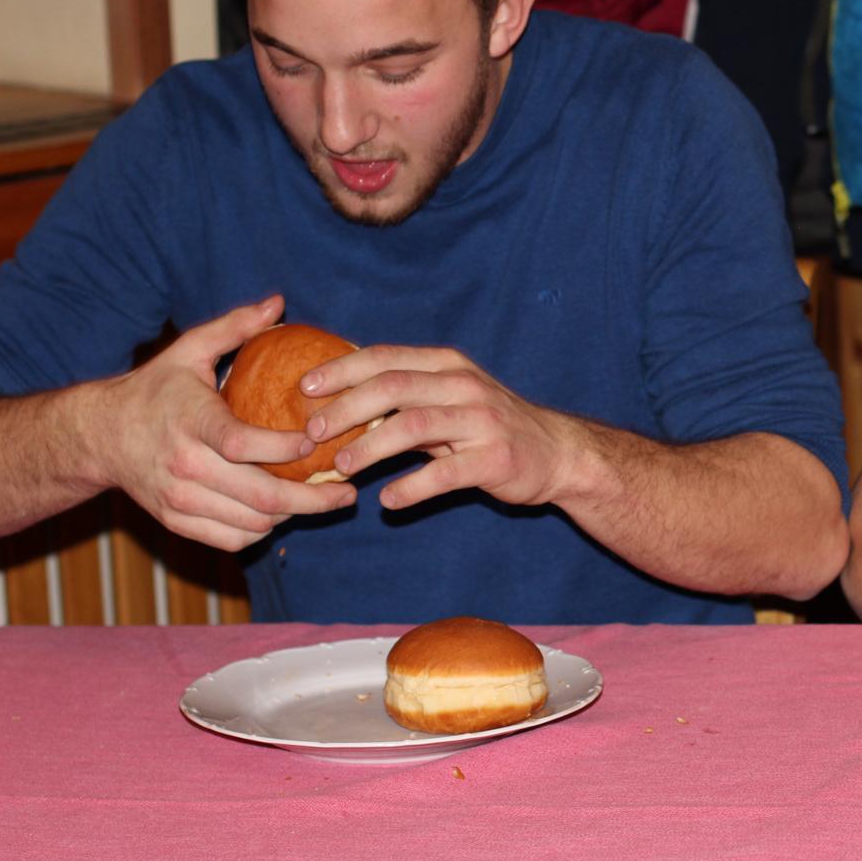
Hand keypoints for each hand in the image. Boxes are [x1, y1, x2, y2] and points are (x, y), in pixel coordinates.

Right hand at [96, 296, 355, 549]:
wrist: (97, 436)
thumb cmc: (153, 389)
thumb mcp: (187, 350)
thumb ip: (234, 328)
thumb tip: (278, 302)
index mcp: (191, 422)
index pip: (243, 444)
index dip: (286, 448)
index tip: (319, 441)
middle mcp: (185, 465)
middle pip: (259, 496)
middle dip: (313, 499)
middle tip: (348, 492)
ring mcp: (179, 498)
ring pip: (251, 523)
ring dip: (293, 516)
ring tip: (322, 500)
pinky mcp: (176, 520)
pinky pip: (231, 539)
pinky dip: (262, 531)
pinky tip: (281, 513)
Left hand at [299, 344, 578, 511]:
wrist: (557, 452)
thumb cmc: (490, 425)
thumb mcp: (451, 396)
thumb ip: (405, 394)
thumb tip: (336, 398)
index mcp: (448, 365)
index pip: (386, 357)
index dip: (342, 370)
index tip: (304, 388)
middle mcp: (464, 386)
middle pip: (393, 387)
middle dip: (346, 409)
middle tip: (313, 433)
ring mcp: (482, 422)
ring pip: (413, 427)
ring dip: (370, 447)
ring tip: (341, 467)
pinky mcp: (495, 459)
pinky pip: (444, 474)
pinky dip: (411, 488)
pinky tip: (388, 502)